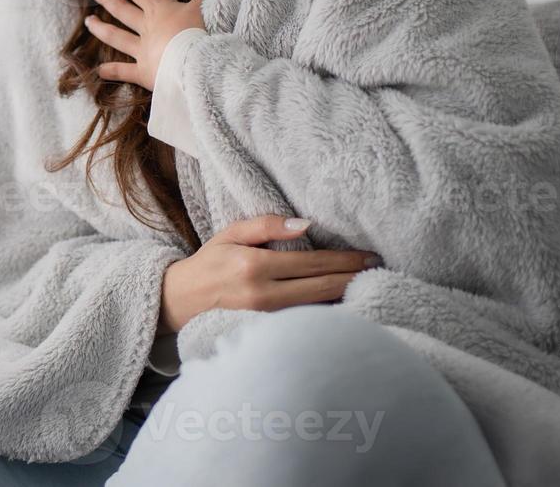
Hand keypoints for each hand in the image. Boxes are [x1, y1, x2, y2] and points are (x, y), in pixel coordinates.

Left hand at [85, 0, 213, 91]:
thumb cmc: (204, 31)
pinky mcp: (144, 72)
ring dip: (101, 29)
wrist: (198, 62)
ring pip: (116, 37)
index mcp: (160, 9)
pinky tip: (99, 70)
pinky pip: (124, 71)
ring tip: (88, 22)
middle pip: (122, 10)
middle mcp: (147, 27)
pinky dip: (111, 71)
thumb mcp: (209, 4)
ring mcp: (143, 50)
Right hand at [157, 215, 382, 334]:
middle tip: (379, 269)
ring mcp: (266, 320)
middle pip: (323, 288)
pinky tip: (343, 306)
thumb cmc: (208, 264)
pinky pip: (306, 322)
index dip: (346, 260)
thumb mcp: (230, 234)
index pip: (314, 263)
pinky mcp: (267, 334)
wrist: (180, 301)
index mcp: (255, 266)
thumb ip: (266, 225)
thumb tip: (306, 224)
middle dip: (354, 278)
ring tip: (367, 284)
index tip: (370, 256)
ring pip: (319, 309)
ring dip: (346, 297)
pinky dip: (327, 313)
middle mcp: (264, 296)